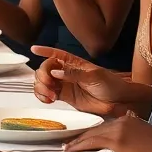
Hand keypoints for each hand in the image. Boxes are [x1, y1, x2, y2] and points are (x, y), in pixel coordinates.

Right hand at [32, 45, 151, 118]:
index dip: (44, 51)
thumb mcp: (94, 76)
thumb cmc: (111, 84)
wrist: (118, 101)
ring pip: (43, 82)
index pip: (56, 54)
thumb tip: (56, 72)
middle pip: (44, 69)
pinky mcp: (63, 97)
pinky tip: (48, 100)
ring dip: (41, 88)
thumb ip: (74, 74)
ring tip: (50, 96)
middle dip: (42, 76)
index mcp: (73, 63)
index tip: (33, 50)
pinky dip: (42, 97)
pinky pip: (46, 94)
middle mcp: (65, 72)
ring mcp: (63, 84)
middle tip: (50, 85)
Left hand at [65, 112, 151, 151]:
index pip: (104, 127)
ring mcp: (118, 129)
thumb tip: (126, 143)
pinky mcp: (117, 139)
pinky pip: (93, 141)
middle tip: (69, 143)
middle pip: (95, 129)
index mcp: (127, 120)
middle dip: (81, 137)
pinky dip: (81, 145)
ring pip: (92, 135)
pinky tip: (72, 150)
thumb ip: (133, 136)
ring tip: (67, 148)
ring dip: (78, 142)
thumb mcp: (144, 137)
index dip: (92, 134)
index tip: (83, 139)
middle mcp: (121, 121)